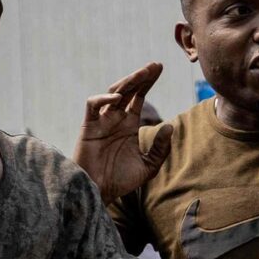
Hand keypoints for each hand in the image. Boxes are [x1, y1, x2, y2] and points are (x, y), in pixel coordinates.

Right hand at [75, 63, 171, 202]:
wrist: (100, 193)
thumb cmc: (121, 181)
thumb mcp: (148, 166)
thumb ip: (160, 149)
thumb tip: (170, 126)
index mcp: (128, 124)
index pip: (138, 96)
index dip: (148, 82)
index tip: (159, 68)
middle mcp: (115, 119)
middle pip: (127, 90)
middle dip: (140, 77)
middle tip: (155, 66)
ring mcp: (101, 121)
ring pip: (113, 93)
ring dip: (127, 82)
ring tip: (143, 74)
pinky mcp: (88, 127)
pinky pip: (93, 106)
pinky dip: (103, 99)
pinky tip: (118, 98)